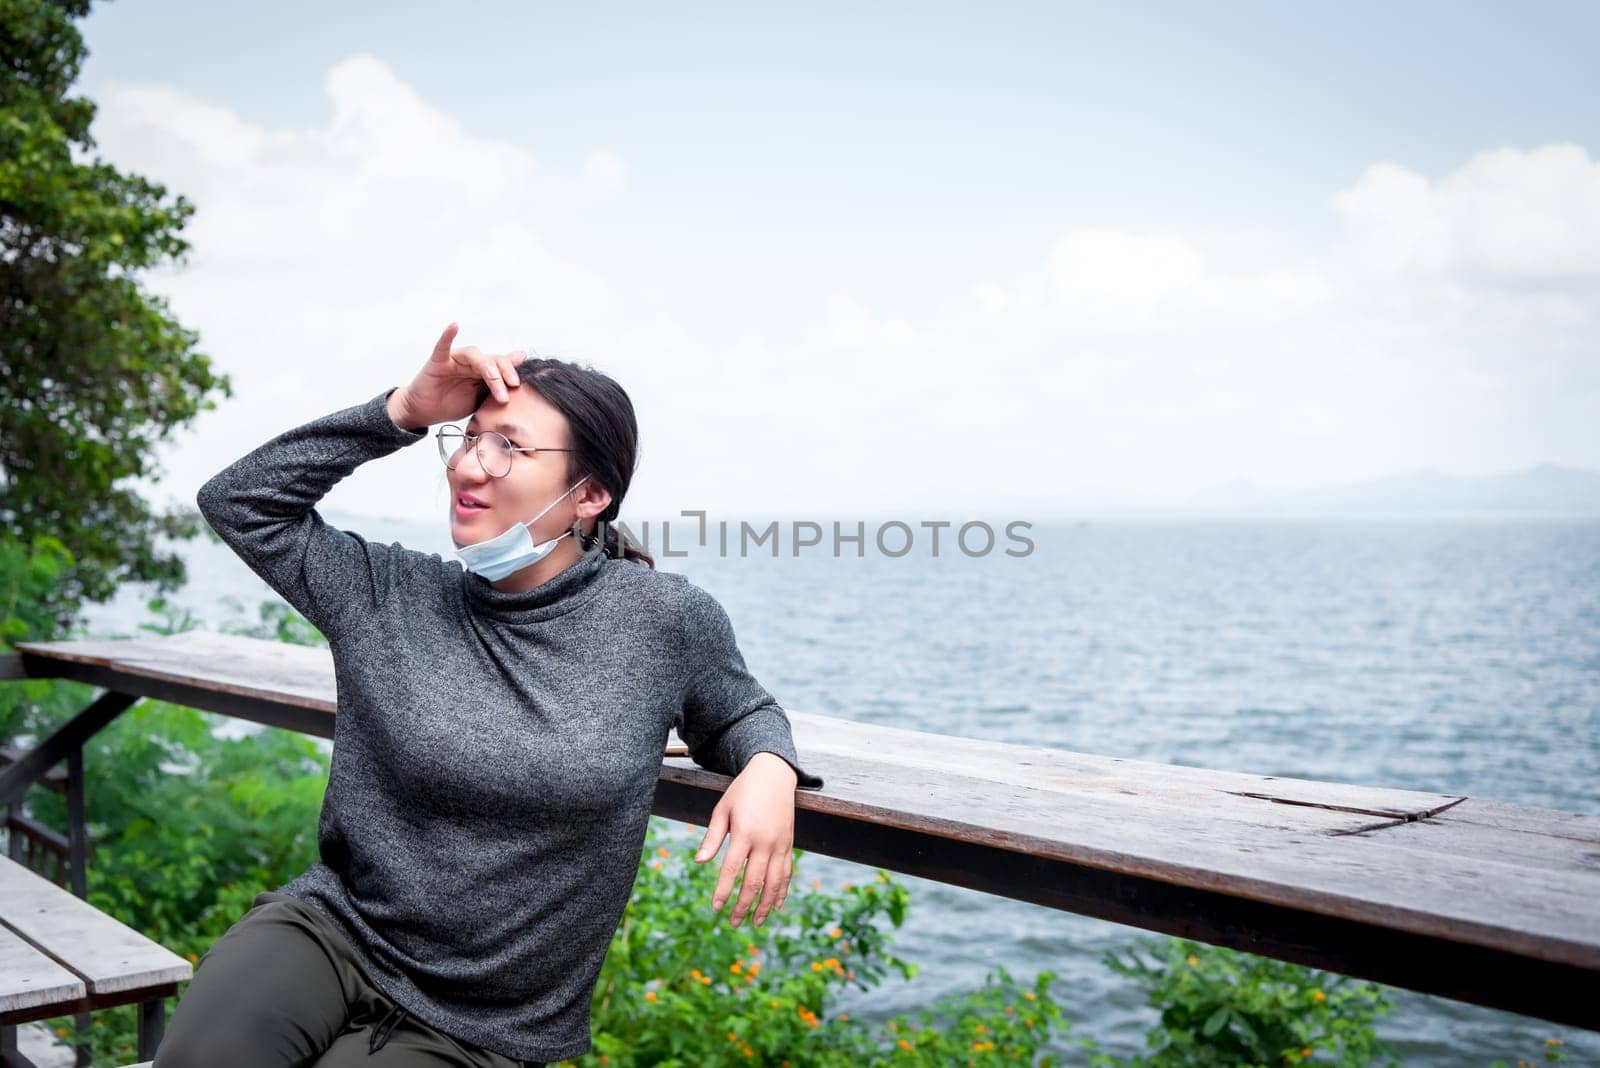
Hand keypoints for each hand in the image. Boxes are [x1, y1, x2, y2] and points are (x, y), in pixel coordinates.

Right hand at [389, 323, 526, 428]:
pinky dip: (448, 336)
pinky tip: (454, 326)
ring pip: (474, 355)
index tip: (519, 386)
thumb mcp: (480, 398)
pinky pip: (443, 347)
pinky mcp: (437, 362)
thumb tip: (519, 369)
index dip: (512, 374)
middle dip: (504, 373)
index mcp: (482, 373)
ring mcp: (454, 361)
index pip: (502, 367)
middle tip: (512, 385)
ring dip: (486, 366)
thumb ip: (498, 385)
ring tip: (494, 378)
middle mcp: (470, 363)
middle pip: (492, 360)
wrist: (426, 412)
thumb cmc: (452, 403)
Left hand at [693, 752, 798, 927]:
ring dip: (764, 905)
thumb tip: (699, 861)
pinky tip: (776, 906)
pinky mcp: (789, 844)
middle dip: (743, 905)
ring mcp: (780, 844)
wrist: (774, 774)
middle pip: (754, 882)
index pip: (731, 869)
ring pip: (774, 883)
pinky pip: (787, 873)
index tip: (715, 907)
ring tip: (756, 923)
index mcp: (745, 832)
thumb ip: (712, 837)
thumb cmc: (743, 792)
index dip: (723, 890)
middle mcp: (765, 841)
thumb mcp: (723, 809)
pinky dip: (782, 891)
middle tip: (732, 923)